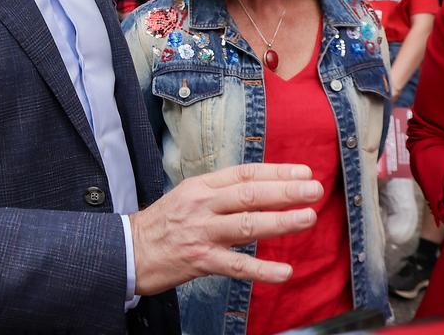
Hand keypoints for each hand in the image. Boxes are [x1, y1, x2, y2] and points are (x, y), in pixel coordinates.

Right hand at [130, 163, 322, 294]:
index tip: (303, 173)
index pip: (245, 174)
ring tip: (308, 218)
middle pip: (249, 194)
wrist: (128, 250)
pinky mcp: (199, 260)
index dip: (276, 172)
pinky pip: (235, 265)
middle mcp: (203, 204)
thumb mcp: (189, 195)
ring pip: (246, 225)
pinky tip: (285, 271)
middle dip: (285, 192)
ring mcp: (201, 232)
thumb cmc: (164, 223)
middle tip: (314, 190)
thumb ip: (221, 192)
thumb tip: (260, 187)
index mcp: (202, 185)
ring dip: (280, 222)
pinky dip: (261, 269)